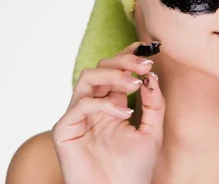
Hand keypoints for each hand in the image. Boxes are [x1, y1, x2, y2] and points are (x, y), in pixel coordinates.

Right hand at [52, 42, 164, 183]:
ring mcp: (77, 117)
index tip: (149, 49)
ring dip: (113, 74)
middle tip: (145, 65)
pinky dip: (105, 103)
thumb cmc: (133, 169)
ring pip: (87, 78)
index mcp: (110, 105)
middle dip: (123, 61)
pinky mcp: (65, 130)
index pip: (115, 71)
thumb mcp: (152, 131)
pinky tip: (125, 112)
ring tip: (133, 83)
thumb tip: (152, 76)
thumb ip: (154, 103)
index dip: (128, 55)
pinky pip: (81, 104)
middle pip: (100, 68)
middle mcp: (92, 107)